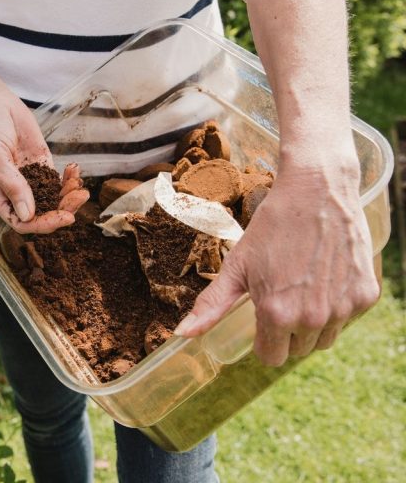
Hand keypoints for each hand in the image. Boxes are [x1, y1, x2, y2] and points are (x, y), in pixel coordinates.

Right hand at [0, 91, 88, 233]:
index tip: (62, 217)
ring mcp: (28, 177)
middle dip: (61, 209)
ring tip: (80, 187)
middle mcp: (13, 190)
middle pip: (40, 212)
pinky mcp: (40, 163)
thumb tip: (27, 215)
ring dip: (68, 195)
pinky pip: (56, 179)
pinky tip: (75, 171)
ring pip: (51, 197)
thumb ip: (11, 185)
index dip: (41, 224)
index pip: (20, 221)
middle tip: (79, 198)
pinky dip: (68, 179)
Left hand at [174, 161, 379, 365]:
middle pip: (297, 350)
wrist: (317, 192)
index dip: (263, 339)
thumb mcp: (237, 266)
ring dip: (314, 324)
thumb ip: (212, 305)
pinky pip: (348, 318)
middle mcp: (312, 318)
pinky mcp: (366, 296)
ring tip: (303, 288)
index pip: (270, 357)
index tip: (262, 318)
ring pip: (325, 339)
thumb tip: (183, 334)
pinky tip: (326, 278)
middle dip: (287, 331)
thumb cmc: (272, 227)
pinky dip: (338, 306)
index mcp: (276, 314)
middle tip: (283, 295)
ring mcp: (343, 309)